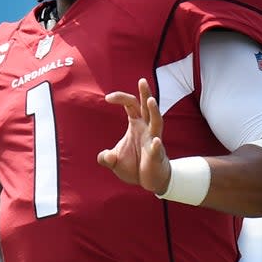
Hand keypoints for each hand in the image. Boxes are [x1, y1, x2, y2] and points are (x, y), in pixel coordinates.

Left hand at [97, 78, 170, 193]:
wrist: (150, 181)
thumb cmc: (135, 166)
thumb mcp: (115, 161)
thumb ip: (107, 158)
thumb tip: (104, 157)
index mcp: (136, 125)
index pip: (130, 105)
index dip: (120, 98)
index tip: (107, 98)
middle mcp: (147, 129)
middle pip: (147, 108)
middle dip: (145, 94)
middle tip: (142, 80)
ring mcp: (153, 140)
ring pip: (156, 122)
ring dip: (154, 111)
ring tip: (150, 100)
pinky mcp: (157, 155)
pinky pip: (157, 149)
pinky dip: (156, 145)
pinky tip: (156, 142)